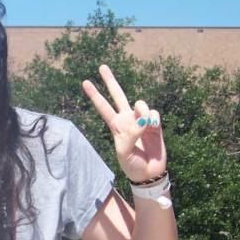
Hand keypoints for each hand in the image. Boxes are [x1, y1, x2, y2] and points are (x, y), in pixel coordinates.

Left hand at [82, 64, 166, 181]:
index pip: (103, 107)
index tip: (85, 82)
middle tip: (102, 67)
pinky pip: (154, 114)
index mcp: (115, 126)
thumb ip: (130, 135)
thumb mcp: (124, 152)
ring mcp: (141, 120)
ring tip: (146, 127)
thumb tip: (142, 122)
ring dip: (142, 112)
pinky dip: (154, 120)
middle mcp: (127, 119)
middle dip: (110, 81)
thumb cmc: (132, 164)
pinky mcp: (155, 124)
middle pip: (118, 95)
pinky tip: (153, 129)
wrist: (148, 172)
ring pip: (140, 104)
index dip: (95, 95)